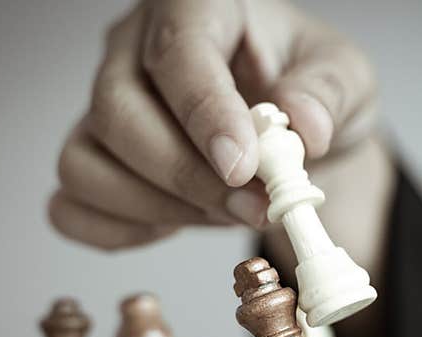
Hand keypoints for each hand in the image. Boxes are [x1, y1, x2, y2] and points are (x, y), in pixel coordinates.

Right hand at [49, 0, 378, 250]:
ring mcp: (103, 107)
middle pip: (117, 112)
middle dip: (187, 176)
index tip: (243, 167)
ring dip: (159, 207)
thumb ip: (328, 94)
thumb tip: (302, 125)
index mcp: (199, 7)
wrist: (291, 136)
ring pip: (86, 163)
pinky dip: (122, 230)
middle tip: (254, 208)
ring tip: (227, 214)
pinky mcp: (95, 161)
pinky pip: (74, 207)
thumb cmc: (307, 93)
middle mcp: (135, 50)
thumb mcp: (346, 81)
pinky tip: (177, 223)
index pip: (178, 50)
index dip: (204, 112)